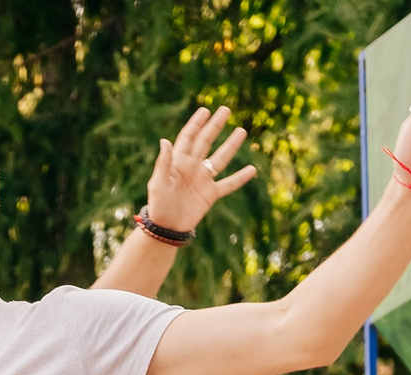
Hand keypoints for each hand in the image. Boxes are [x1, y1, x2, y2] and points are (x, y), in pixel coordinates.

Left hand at [144, 105, 256, 233]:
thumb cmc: (159, 205)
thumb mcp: (158, 183)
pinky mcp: (211, 194)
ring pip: (220, 158)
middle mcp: (192, 167)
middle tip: (226, 110)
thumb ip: (163, 162)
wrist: (167, 228)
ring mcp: (203, 180)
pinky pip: (228, 184)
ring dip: (231, 145)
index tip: (205, 110)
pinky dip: (240, 178)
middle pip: (206, 141)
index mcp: (178, 161)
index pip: (189, 137)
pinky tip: (252, 170)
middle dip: (215, 126)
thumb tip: (165, 141)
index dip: (196, 123)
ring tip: (241, 131)